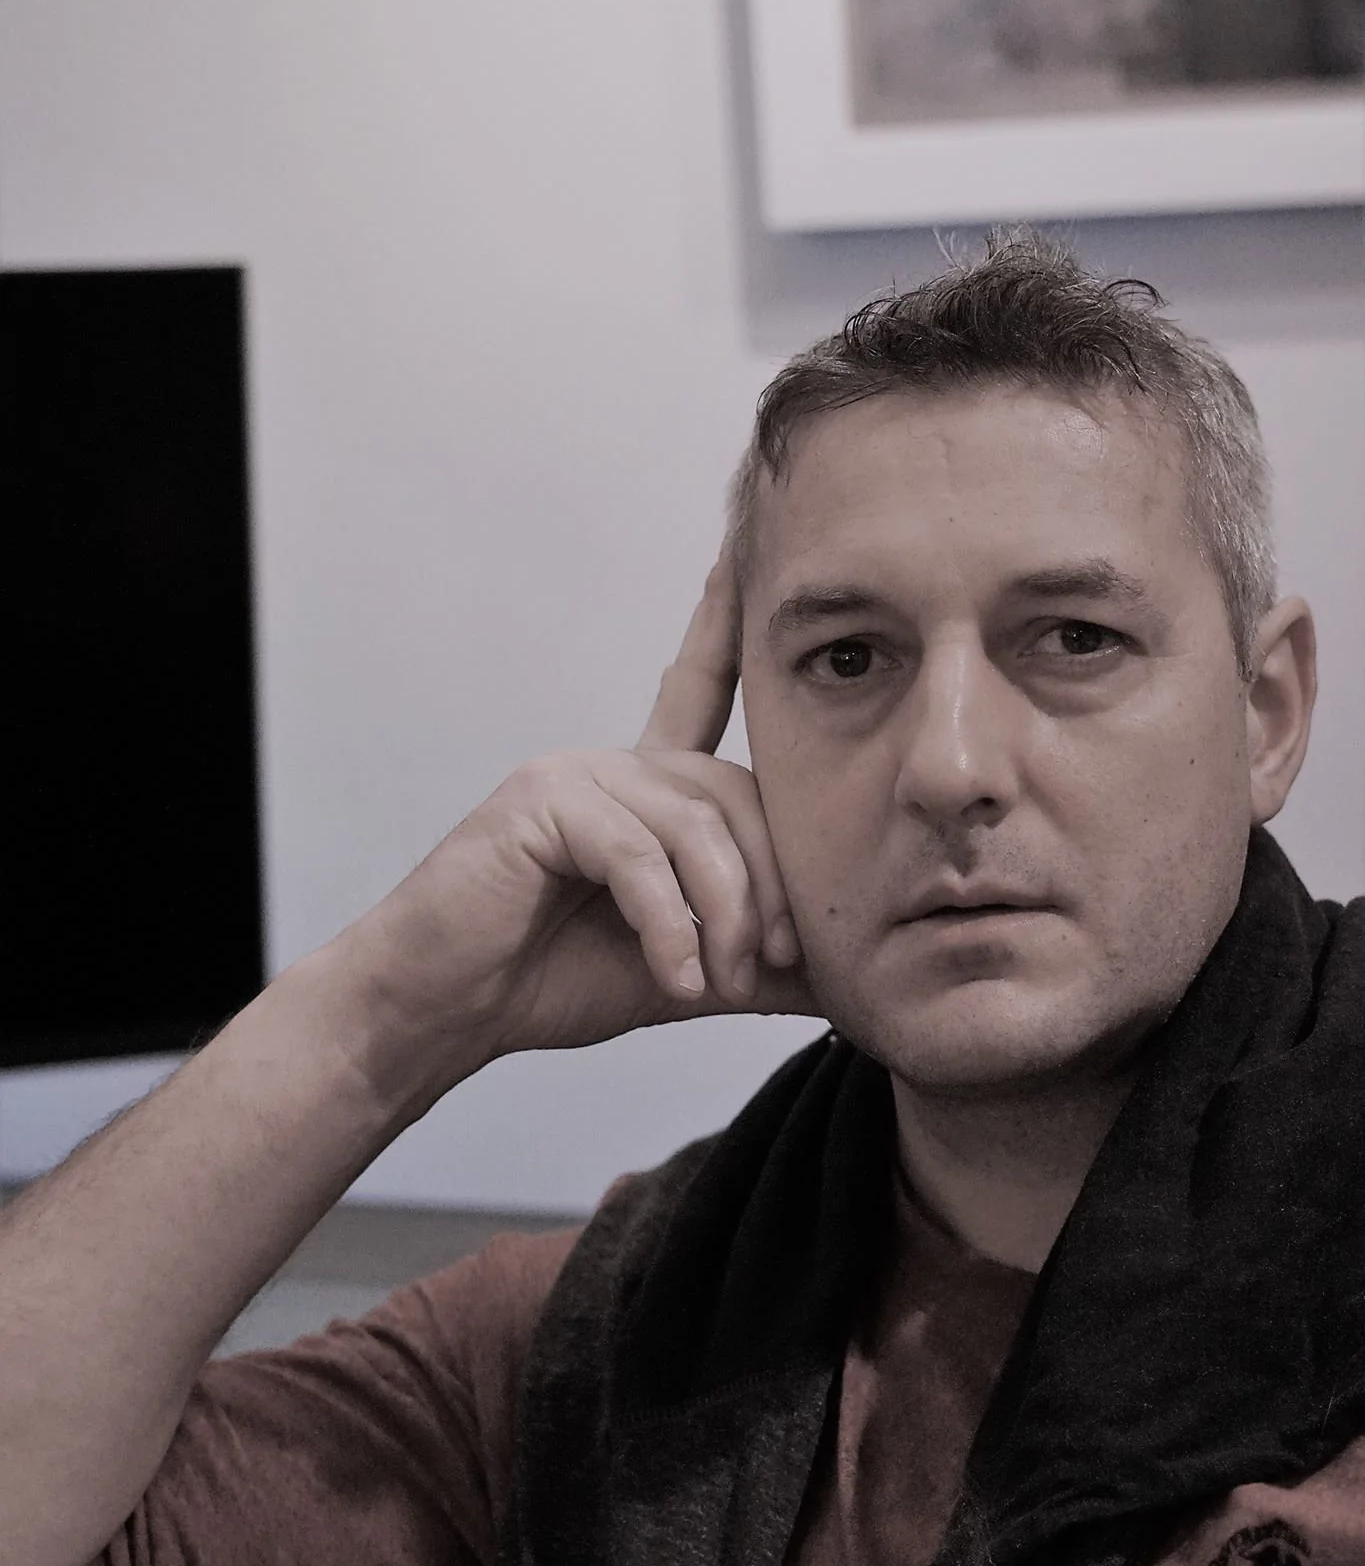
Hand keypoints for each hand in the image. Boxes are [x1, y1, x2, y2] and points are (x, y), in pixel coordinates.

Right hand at [350, 554, 819, 1082]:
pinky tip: (677, 977)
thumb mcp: (686, 973)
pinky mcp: (543, 802)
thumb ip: (762, 964)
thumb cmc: (549, 983)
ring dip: (725, 915)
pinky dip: (670, 925)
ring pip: (695, 827)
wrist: (444, 1010)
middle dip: (772, 886)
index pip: (697, 691)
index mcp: (644, 789)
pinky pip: (639, 855)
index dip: (721, 626)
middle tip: (776, 964)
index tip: (740, 555)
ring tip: (720, 982)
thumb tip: (851, 980)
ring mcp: (576, 774)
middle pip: (736, 793)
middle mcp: (615, 766)